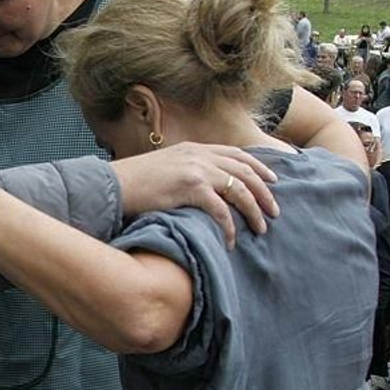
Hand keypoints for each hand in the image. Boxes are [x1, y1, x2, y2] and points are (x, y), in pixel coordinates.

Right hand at [112, 144, 279, 249]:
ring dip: (254, 211)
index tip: (273, 181)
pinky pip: (221, 210)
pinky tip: (231, 240)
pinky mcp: (191, 188)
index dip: (259, 168)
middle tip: (274, 211)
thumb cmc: (135, 182)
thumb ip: (187, 170)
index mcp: (195, 148)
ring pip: (240, 190)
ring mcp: (197, 170)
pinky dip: (230, 227)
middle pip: (246, 171)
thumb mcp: (166, 167)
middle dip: (265, 192)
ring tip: (261, 228)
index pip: (237, 154)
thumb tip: (202, 188)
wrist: (114, 185)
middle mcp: (200, 156)